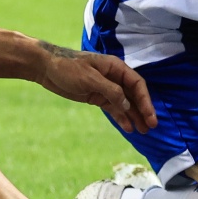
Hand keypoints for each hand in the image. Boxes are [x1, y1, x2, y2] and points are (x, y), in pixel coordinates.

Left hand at [36, 43, 157, 133]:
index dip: (145, 100)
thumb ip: (110, 90)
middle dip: (143, 111)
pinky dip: (121, 118)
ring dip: (134, 116)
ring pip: (125, 104)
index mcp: (115, 68)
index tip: (150, 115)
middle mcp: (114, 78)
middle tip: (151, 127)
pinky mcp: (97, 97)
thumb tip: (126, 104)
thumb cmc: (67, 67)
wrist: (46, 68)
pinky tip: (128, 128)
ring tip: (143, 131)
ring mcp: (106, 88)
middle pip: (134, 95)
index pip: (137, 84)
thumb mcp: (90, 78)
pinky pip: (113, 109)